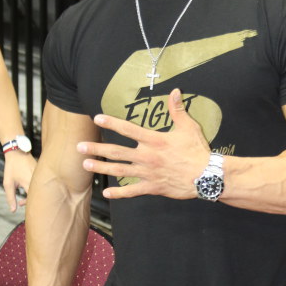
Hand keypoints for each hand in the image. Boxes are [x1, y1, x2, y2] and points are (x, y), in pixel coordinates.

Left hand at [3, 152, 36, 211]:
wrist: (17, 152)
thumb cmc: (12, 167)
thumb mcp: (8, 183)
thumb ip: (10, 197)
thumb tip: (13, 210)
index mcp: (28, 183)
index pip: (32, 199)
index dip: (27, 204)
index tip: (20, 204)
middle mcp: (36, 180)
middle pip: (37, 195)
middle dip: (29, 201)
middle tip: (20, 202)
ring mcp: (40, 175)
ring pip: (39, 190)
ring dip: (31, 194)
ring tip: (22, 194)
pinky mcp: (41, 173)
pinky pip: (40, 183)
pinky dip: (35, 188)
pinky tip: (27, 186)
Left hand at [77, 89, 210, 199]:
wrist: (206, 176)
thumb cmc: (197, 151)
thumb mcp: (188, 127)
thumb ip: (177, 110)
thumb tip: (175, 91)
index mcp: (154, 140)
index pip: (128, 129)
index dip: (111, 123)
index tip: (97, 118)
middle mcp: (147, 156)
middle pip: (116, 151)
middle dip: (96, 149)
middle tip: (79, 147)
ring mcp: (148, 173)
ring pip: (119, 170)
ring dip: (101, 167)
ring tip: (86, 165)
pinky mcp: (152, 187)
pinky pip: (132, 191)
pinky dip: (119, 193)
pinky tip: (106, 192)